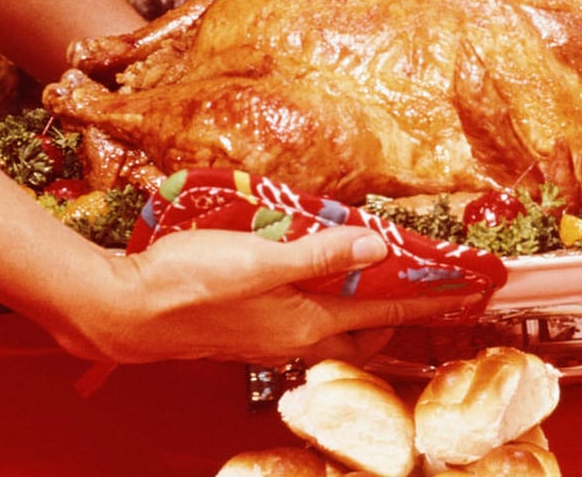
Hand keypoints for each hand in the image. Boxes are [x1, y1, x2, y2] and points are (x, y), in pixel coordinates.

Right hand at [65, 226, 475, 364]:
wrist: (120, 310)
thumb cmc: (185, 286)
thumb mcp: (259, 261)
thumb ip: (318, 254)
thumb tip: (374, 245)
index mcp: (304, 324)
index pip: (382, 309)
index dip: (424, 297)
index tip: (461, 290)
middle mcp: (291, 337)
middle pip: (361, 327)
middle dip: (394, 310)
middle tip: (421, 285)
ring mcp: (267, 335)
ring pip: (330, 324)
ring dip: (355, 305)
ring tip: (373, 276)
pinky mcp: (244, 324)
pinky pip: (300, 316)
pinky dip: (320, 299)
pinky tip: (311, 277)